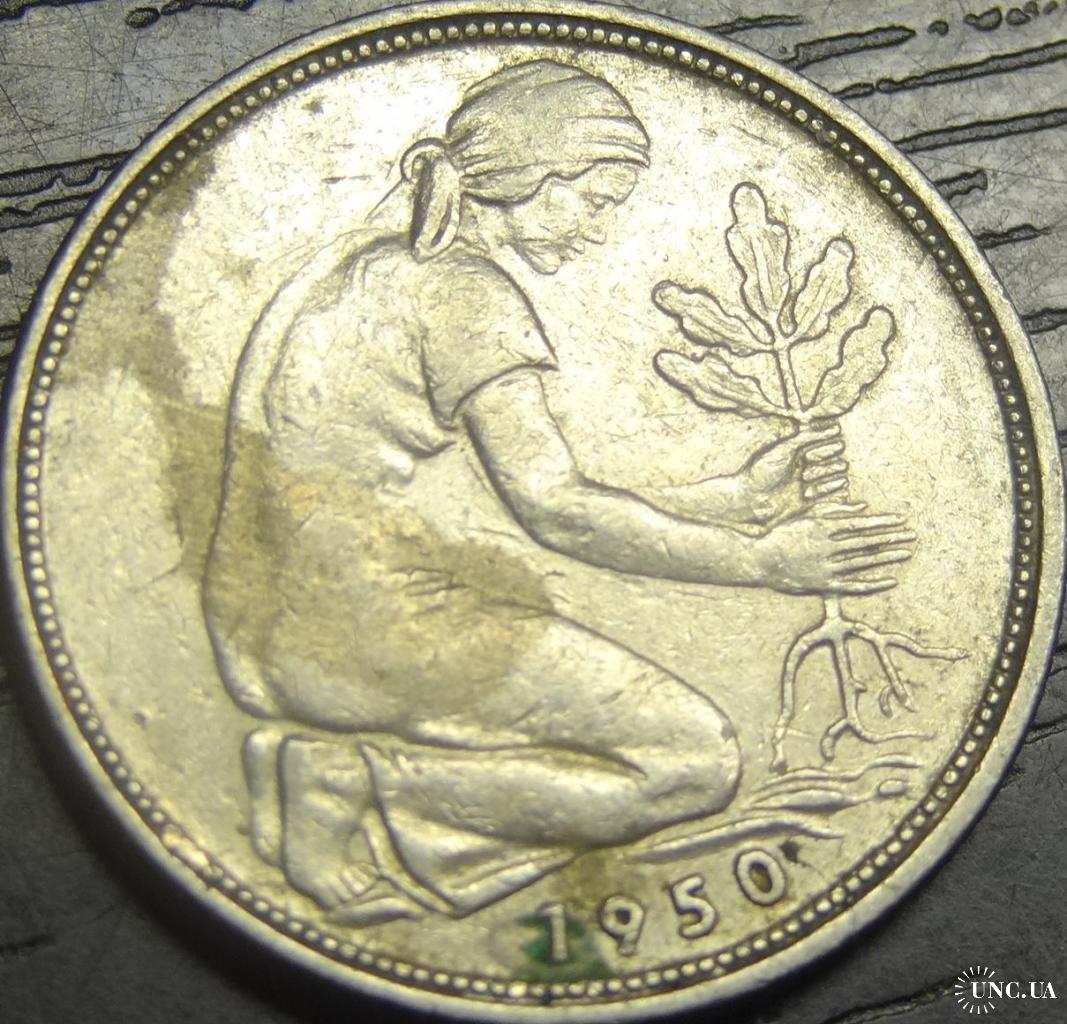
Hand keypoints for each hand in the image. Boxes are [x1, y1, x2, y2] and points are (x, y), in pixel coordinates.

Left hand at [738, 422, 847, 525]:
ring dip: (826, 483)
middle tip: (811, 469)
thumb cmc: (759, 473)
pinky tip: (861, 506)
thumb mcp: (783, 450)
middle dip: (825, 465)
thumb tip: (834, 425)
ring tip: (818, 485)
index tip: (830, 440)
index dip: (827, 443)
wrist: (744, 503)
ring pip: (832, 482)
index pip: (824, 444)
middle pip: (831, 463)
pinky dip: (844, 507)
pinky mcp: (805, 506)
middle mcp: (803, 469)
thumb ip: (807, 437)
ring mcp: (805, 487)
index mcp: (796, 452)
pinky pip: (830, 505)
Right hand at [756, 504, 915, 595]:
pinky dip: (873, 583)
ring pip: (865, 562)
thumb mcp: (806, 515)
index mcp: (825, 527)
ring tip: (906, 552)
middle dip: (892, 538)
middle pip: (867, 542)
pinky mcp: (824, 585)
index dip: (884, 522)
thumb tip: (862, 507)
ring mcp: (828, 567)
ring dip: (888, 557)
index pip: (862, 524)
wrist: (759, 560)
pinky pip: (854, 585)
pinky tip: (890, 579)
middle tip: (912, 536)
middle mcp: (829, 547)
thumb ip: (834, 510)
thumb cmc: (782, 534)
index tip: (902, 520)